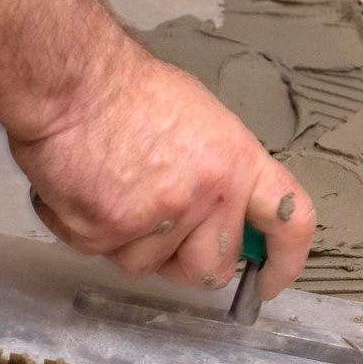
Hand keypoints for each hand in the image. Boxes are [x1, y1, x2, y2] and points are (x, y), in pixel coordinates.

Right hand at [9, 50, 313, 299]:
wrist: (71, 81)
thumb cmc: (131, 92)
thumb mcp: (204, 124)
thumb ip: (221, 176)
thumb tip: (222, 216)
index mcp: (239, 163)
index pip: (291, 222)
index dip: (285, 262)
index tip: (269, 281)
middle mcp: (209, 196)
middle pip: (212, 269)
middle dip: (187, 264)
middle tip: (161, 234)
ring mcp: (159, 217)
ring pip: (148, 266)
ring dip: (128, 243)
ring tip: (111, 189)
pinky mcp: (108, 232)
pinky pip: (100, 254)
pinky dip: (86, 229)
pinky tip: (82, 188)